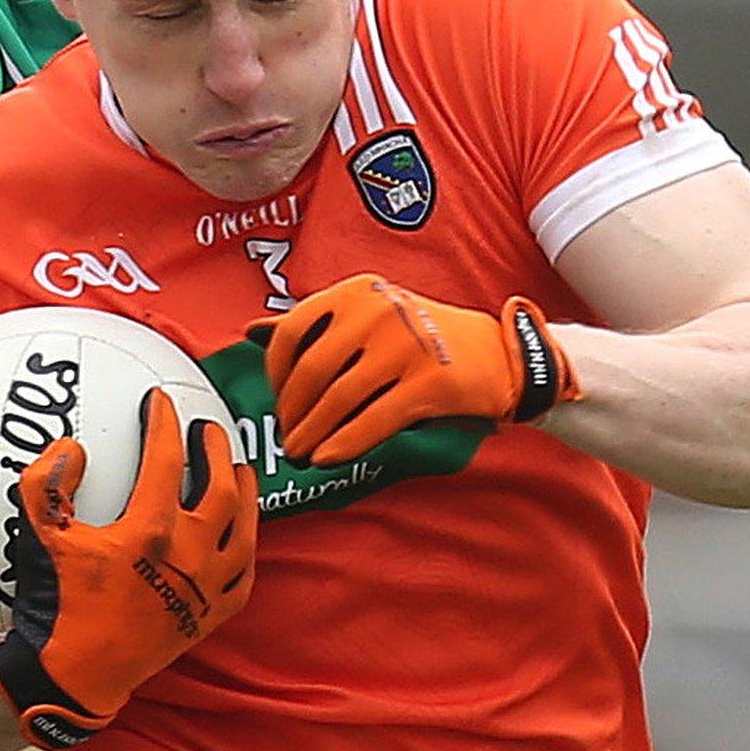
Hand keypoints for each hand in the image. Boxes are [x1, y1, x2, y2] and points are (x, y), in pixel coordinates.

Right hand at [0, 389, 256, 750]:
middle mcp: (189, 556)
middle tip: (209, 429)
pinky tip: (241, 535)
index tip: (161, 403)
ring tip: (241, 470)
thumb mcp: (41, 538)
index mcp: (151, 531)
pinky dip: (246, 550)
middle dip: (217, 451)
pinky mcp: (210, 617)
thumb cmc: (59, 605)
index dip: (164, 423)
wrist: (77, 675)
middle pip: (221, 489)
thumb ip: (47, 484)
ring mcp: (205, 589)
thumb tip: (71, 447)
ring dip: (246, 494)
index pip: (167, 460)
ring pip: (244, 530)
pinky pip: (243, 577)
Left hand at [248, 275, 578, 467]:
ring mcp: (406, 344)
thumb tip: (250, 331)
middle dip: (291, 412)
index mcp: (356, 292)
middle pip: (311, 371)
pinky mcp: (430, 382)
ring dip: (311, 434)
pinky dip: (344, 444)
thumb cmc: (421, 336)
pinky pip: (373, 420)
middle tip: (286, 437)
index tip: (276, 401)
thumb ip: (313, 323)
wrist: (499, 352)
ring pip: (339, 399)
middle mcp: (378, 311)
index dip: (274, 375)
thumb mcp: (367, 313)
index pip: (291, 333)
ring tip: (300, 453)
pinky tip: (327, 458)